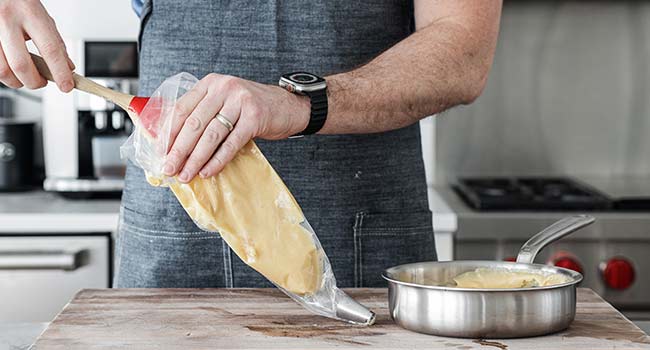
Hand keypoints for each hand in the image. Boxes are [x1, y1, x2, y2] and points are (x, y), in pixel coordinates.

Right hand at [0, 0, 74, 91]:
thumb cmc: (20, 3)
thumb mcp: (42, 16)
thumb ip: (55, 42)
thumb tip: (67, 68)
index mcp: (29, 13)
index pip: (50, 49)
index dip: (60, 72)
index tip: (66, 86)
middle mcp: (7, 19)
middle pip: (21, 65)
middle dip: (35, 82)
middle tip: (42, 82)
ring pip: (3, 70)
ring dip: (17, 82)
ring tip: (25, 77)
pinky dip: (5, 74)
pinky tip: (11, 68)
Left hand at [162, 73, 309, 182]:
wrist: (288, 106)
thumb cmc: (253, 108)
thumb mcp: (225, 102)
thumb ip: (204, 113)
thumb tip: (175, 143)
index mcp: (210, 83)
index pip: (182, 109)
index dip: (168, 133)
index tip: (160, 152)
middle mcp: (223, 88)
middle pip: (194, 124)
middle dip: (178, 150)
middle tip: (168, 168)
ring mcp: (240, 101)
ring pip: (210, 135)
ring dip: (195, 159)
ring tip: (186, 174)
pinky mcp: (255, 118)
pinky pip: (231, 143)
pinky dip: (217, 160)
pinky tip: (208, 172)